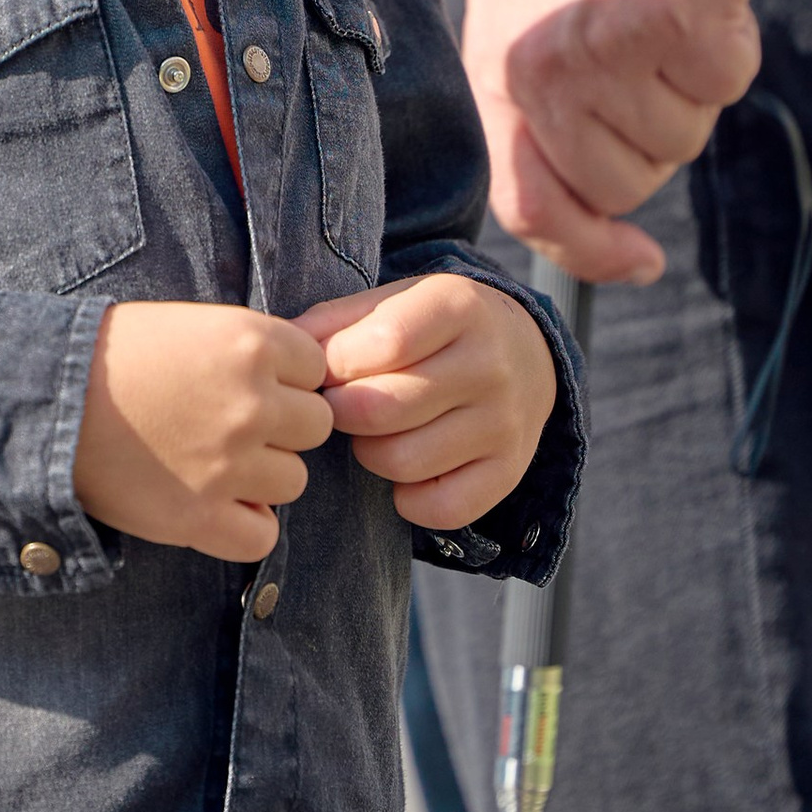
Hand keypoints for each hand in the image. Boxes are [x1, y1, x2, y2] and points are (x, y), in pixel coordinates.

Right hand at [73, 302, 332, 561]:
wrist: (37, 403)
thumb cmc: (103, 355)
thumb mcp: (183, 325)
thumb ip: (242, 348)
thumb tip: (289, 381)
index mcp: (250, 342)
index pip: (314, 368)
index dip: (283, 378)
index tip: (245, 384)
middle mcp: (251, 402)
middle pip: (314, 425)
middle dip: (280, 427)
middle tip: (229, 426)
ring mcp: (229, 464)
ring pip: (294, 480)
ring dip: (262, 476)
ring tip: (211, 463)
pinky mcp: (199, 516)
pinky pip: (261, 536)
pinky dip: (244, 526)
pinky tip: (213, 505)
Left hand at [296, 273, 558, 531]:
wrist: (526, 353)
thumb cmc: (434, 328)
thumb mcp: (392, 303)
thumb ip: (334, 323)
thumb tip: (285, 355)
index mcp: (459, 306)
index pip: (384, 344)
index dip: (335, 364)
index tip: (326, 371)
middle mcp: (490, 364)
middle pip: (385, 410)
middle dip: (342, 413)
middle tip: (339, 407)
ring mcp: (504, 422)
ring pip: (403, 462)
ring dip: (369, 454)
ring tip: (373, 434)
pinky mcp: (509, 471)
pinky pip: (440, 508)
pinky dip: (408, 499)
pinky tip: (406, 471)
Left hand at [461, 0, 761, 283]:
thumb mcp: (514, 12)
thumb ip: (535, 102)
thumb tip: (584, 203)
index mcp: (499, 77)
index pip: (535, 207)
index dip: (589, 250)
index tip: (638, 259)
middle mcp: (549, 76)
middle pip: (626, 182)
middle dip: (650, 138)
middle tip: (644, 58)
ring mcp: (615, 51)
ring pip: (685, 136)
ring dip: (690, 85)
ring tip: (661, 6)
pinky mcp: (684, 19)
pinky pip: (730, 81)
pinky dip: (730, 44)